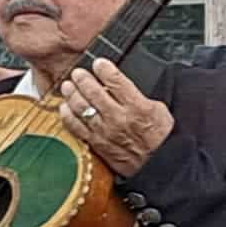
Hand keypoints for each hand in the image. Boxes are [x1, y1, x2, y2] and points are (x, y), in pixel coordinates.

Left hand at [53, 61, 171, 177]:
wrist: (160, 163)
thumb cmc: (160, 138)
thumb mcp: (159, 109)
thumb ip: (138, 95)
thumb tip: (120, 84)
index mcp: (137, 107)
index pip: (116, 81)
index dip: (105, 69)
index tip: (99, 63)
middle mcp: (119, 118)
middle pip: (94, 92)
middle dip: (83, 79)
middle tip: (78, 73)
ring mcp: (105, 132)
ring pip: (82, 108)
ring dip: (72, 94)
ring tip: (67, 86)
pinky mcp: (97, 144)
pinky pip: (77, 128)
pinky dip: (68, 116)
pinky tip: (65, 108)